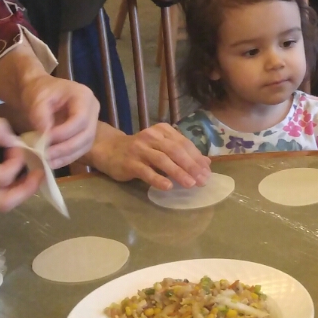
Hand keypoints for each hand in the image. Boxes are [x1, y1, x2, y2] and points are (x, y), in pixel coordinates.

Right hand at [0, 117, 43, 210]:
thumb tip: (15, 141)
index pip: (4, 177)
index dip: (16, 160)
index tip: (15, 145)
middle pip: (5, 204)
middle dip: (27, 190)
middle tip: (40, 174)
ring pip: (0, 206)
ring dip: (18, 193)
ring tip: (30, 177)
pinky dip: (7, 191)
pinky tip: (14, 177)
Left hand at [15, 73, 98, 168]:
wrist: (41, 91)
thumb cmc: (40, 90)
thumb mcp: (36, 99)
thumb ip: (40, 116)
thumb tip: (45, 137)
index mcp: (83, 96)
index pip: (80, 118)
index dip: (64, 132)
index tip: (45, 139)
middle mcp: (92, 109)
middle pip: (87, 134)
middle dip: (66, 148)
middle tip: (45, 155)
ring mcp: (91, 122)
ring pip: (85, 145)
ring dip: (66, 156)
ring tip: (47, 161)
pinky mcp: (85, 133)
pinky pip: (80, 149)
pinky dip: (67, 158)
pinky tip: (52, 162)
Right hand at [89, 123, 209, 190]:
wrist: (110, 150)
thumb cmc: (141, 150)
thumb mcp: (162, 147)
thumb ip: (183, 153)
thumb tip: (206, 163)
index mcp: (162, 130)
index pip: (184, 144)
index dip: (197, 158)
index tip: (207, 172)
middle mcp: (152, 136)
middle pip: (175, 151)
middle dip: (191, 166)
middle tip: (202, 180)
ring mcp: (140, 149)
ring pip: (162, 160)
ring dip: (178, 172)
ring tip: (190, 184)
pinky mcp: (130, 163)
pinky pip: (146, 172)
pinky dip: (157, 179)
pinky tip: (168, 187)